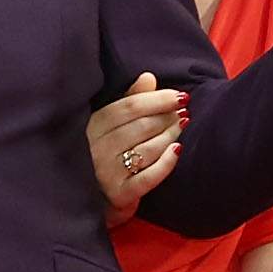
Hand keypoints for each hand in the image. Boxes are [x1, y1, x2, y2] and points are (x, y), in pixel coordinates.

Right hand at [90, 72, 187, 218]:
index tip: (180, 96)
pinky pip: (150, 176)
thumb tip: (148, 77)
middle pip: (142, 126)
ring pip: (149, 149)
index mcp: (93, 125)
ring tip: (181, 127)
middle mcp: (97, 148)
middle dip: (168, 117)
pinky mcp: (120, 194)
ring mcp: (107, 173)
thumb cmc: (103, 150)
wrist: (89, 194)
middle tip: (183, 113)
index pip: (130, 107)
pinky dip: (167, 162)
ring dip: (171, 136)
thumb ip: (128, 99)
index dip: (158, 99)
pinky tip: (178, 150)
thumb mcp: (108, 123)